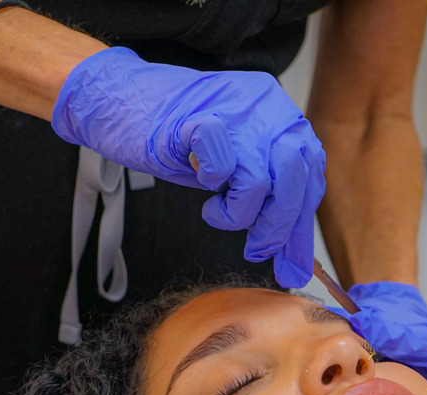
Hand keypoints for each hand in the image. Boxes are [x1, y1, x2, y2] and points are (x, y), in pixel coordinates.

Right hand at [51, 47, 325, 288]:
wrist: (117, 99)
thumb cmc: (174, 138)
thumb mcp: (232, 172)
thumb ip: (267, 205)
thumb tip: (294, 263)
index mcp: (279, 114)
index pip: (310, 174)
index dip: (300, 224)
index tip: (289, 262)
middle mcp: (265, 105)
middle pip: (296, 175)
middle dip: (278, 226)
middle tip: (256, 249)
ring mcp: (232, 108)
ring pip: (261, 178)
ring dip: (240, 213)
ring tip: (217, 212)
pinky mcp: (197, 117)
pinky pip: (222, 165)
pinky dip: (214, 185)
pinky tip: (202, 183)